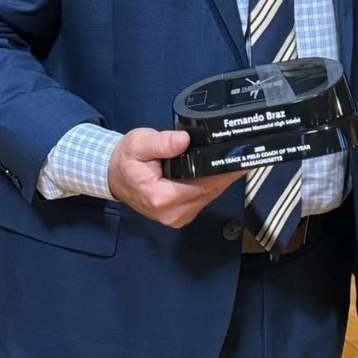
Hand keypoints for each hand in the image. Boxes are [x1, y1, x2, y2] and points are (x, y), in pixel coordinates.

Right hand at [108, 127, 245, 227]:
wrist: (114, 176)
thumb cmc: (126, 159)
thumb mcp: (139, 143)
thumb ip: (161, 143)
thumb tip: (184, 140)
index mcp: (162, 198)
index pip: (203, 185)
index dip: (223, 172)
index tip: (239, 158)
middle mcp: (173, 213)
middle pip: (210, 191)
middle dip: (226, 173)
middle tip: (243, 152)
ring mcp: (178, 217)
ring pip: (209, 196)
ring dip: (221, 178)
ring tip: (234, 157)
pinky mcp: (180, 215)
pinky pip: (203, 198)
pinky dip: (211, 184)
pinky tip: (218, 169)